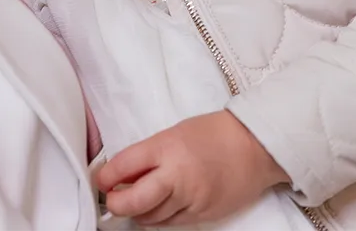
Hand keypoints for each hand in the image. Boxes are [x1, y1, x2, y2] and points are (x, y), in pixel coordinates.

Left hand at [95, 110, 287, 226]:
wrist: (254, 146)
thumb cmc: (214, 133)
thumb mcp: (176, 133)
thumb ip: (151, 154)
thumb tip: (125, 173)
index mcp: (167, 147)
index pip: (125, 165)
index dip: (107, 177)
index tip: (101, 181)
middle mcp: (176, 175)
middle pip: (135, 201)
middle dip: (117, 204)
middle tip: (112, 200)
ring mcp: (190, 198)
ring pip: (152, 218)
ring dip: (139, 213)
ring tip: (136, 203)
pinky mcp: (202, 214)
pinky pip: (172, 223)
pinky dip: (161, 218)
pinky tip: (159, 208)